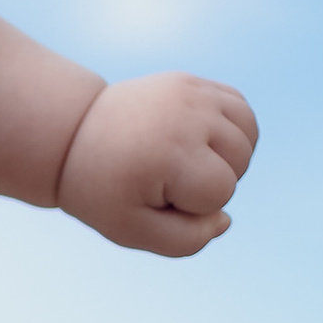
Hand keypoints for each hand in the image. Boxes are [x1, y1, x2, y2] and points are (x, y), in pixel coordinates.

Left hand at [57, 72, 256, 255]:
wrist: (74, 136)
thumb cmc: (104, 189)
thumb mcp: (132, 230)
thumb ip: (185, 240)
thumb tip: (225, 219)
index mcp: (171, 152)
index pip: (220, 193)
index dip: (192, 206)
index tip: (152, 193)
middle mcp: (188, 114)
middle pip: (241, 163)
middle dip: (211, 182)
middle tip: (164, 177)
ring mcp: (193, 91)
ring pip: (248, 135)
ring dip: (226, 158)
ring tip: (185, 162)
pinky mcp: (194, 82)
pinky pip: (241, 110)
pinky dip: (232, 131)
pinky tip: (201, 143)